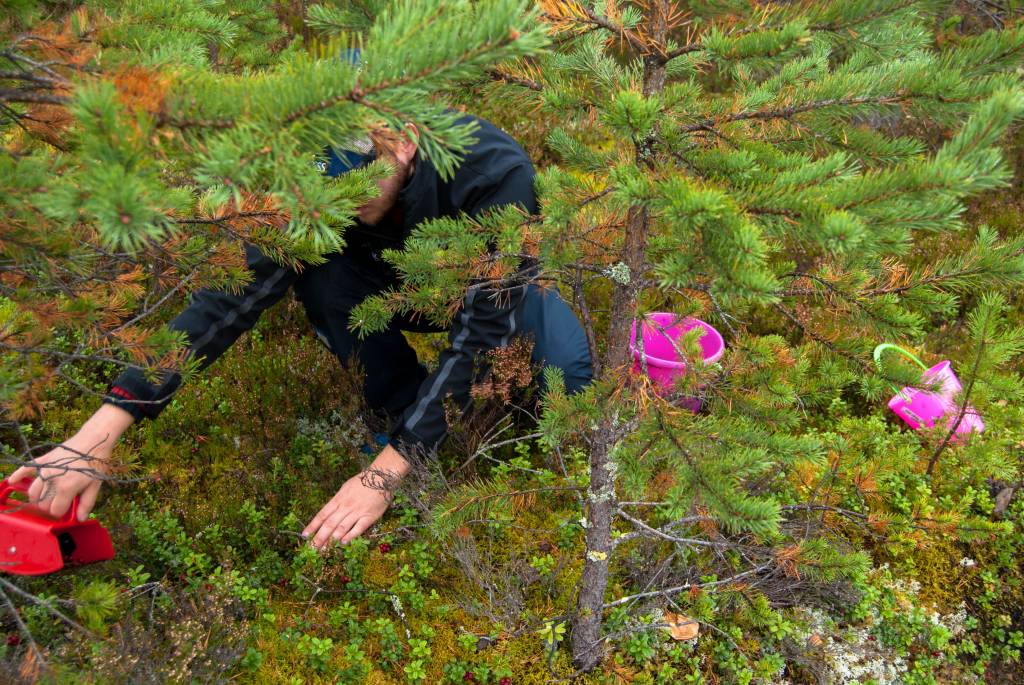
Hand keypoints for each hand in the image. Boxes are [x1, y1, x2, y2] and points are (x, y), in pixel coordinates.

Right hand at [7, 403, 132, 520]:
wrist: (94, 441)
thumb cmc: (96, 463)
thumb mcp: (95, 485)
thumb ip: (86, 504)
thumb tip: (80, 519)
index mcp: (66, 489)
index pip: (55, 510)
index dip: (61, 512)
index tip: (66, 509)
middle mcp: (52, 481)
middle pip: (43, 503)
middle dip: (50, 506)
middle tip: (58, 502)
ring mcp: (45, 470)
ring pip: (33, 492)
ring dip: (38, 497)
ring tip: (46, 496)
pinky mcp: (43, 460)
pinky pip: (26, 469)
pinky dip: (18, 475)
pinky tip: (13, 481)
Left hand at [302, 443, 410, 548]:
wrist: (381, 477)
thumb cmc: (362, 482)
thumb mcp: (345, 488)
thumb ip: (337, 501)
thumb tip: (328, 514)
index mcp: (338, 499)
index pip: (322, 515)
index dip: (313, 526)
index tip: (305, 536)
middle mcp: (345, 506)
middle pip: (329, 524)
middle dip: (319, 537)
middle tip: (311, 549)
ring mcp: (357, 512)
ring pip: (341, 527)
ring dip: (331, 540)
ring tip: (324, 550)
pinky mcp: (369, 516)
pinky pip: (358, 528)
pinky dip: (350, 536)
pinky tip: (343, 543)